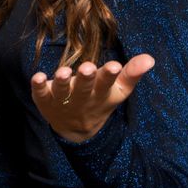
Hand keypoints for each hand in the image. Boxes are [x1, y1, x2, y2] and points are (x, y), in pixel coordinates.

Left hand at [31, 55, 154, 142]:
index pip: (107, 84)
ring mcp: (62, 100)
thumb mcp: (118, 91)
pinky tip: (37, 77)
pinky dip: (37, 87)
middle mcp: (82, 98)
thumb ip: (132, 73)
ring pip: (61, 92)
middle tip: (87, 67)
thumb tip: (150, 58)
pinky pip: (39, 95)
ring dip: (61, 82)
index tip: (113, 66)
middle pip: (84, 88)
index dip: (109, 76)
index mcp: (101, 93)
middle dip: (85, 79)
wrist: (76, 129)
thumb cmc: (99, 101)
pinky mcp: (45, 100)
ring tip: (63, 72)